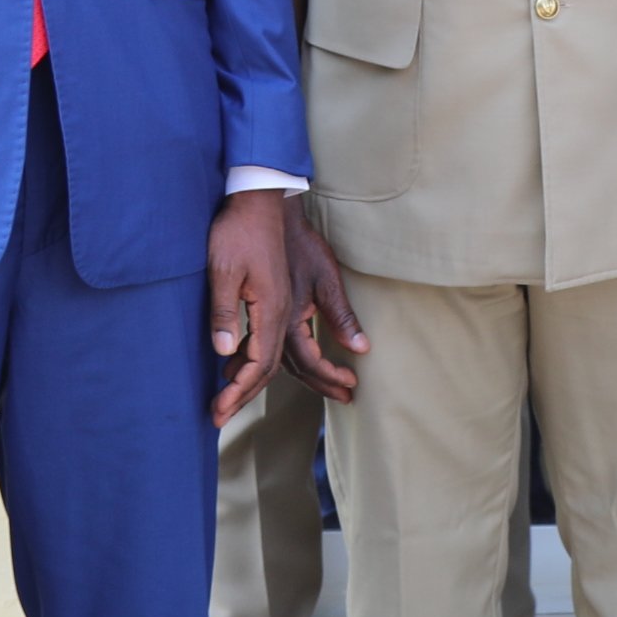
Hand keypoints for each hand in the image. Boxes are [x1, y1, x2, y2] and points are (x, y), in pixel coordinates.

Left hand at [205, 189, 290, 424]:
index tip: (219, 410)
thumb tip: (223, 353)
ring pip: (271, 354)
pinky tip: (232, 364)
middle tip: (219, 418)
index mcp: (274, 308)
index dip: (239, 390)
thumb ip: (224, 312)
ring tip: (226, 400)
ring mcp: (282, 304)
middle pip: (269, 366)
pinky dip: (250, 358)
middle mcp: (284, 311)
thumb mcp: (223, 271)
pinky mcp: (275, 296)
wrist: (259, 200)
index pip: (259, 362)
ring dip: (249, 380)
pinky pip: (266, 338)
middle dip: (244, 395)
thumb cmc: (238, 232)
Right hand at [280, 210, 366, 404]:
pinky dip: (276, 364)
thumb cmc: (298, 245)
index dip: (331, 378)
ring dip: (303, 379)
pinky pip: (264, 348)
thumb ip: (341, 315)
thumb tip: (362, 348)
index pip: (310, 363)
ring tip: (325, 389)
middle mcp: (271, 326)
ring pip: (275, 362)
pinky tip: (283, 369)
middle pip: (293, 369)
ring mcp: (261, 319)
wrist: (263, 217)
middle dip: (321, 386)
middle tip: (345, 399)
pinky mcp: (255, 310)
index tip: (352, 388)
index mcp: (287, 321)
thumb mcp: (326, 278)